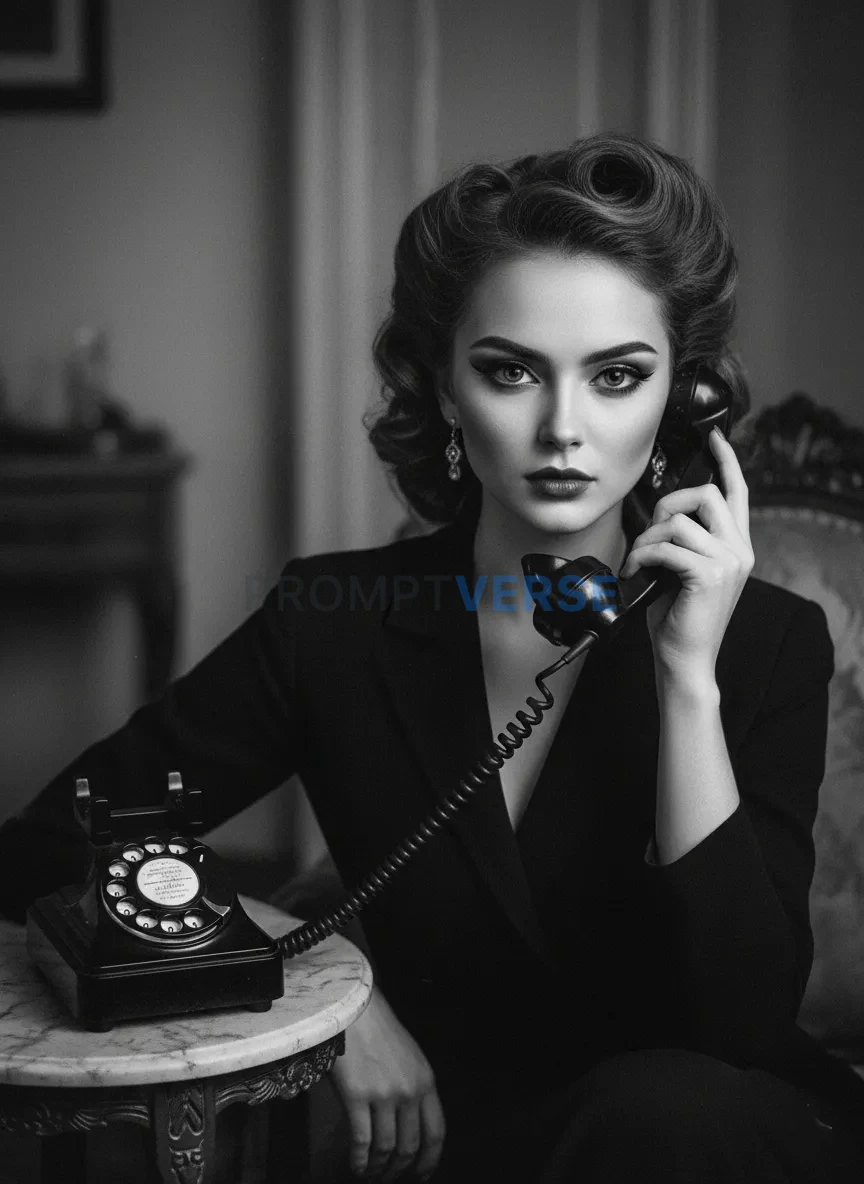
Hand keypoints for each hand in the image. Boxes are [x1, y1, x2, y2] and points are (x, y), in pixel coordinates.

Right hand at [330, 985, 445, 1179]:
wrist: (355, 1010)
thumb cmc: (381, 1033)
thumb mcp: (411, 1059)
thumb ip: (416, 1090)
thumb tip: (413, 1128)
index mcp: (426, 1082)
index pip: (436, 1133)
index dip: (430, 1161)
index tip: (421, 1176)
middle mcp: (409, 1091)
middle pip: (410, 1146)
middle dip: (400, 1170)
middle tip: (391, 1179)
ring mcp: (383, 1095)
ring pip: (386, 1148)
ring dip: (378, 1169)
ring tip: (371, 1175)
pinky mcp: (357, 1096)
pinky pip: (362, 1141)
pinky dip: (360, 1160)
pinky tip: (357, 1166)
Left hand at [619, 427, 753, 686]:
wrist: (685, 662)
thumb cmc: (677, 620)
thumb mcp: (683, 573)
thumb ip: (684, 542)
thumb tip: (661, 516)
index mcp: (737, 547)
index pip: (737, 492)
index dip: (726, 460)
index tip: (714, 438)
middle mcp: (739, 550)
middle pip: (705, 494)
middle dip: (667, 504)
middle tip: (648, 534)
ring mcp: (728, 562)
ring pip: (679, 520)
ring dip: (647, 539)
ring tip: (638, 562)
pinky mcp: (709, 575)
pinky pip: (667, 546)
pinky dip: (642, 557)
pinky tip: (635, 573)